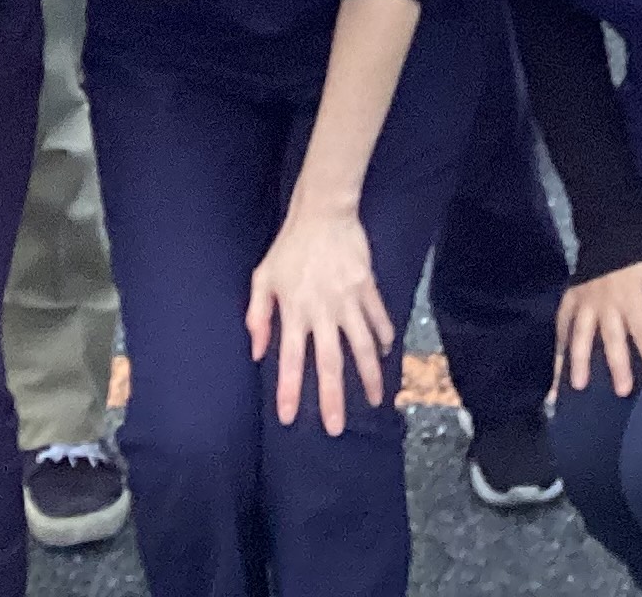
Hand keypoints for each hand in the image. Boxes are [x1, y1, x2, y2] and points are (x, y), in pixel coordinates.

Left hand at [247, 204, 393, 434]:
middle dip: (333, 398)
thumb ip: (258, 315)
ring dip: (369, 376)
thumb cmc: (289, 246)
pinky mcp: (367, 287)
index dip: (289, 389)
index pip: (291, 359)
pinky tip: (386, 354)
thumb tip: (255, 351)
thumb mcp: (263, 278)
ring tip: (376, 400)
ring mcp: (349, 300)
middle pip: (331, 362)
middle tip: (336, 428)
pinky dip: (384, 337)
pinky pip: (379, 318)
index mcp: (295, 311)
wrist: (324, 213)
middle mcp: (323, 311)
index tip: (288, 418)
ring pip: (362, 346)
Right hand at [557, 253, 641, 396]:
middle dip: (618, 364)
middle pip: (612, 338)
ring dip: (579, 361)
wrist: (606, 218)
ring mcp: (584, 301)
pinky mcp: (570, 296)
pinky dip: (559, 343)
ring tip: (577, 385)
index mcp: (629, 294)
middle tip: (622, 390)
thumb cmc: (638, 242)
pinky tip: (556, 364)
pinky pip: (562, 322)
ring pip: (581, 335)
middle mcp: (605, 303)